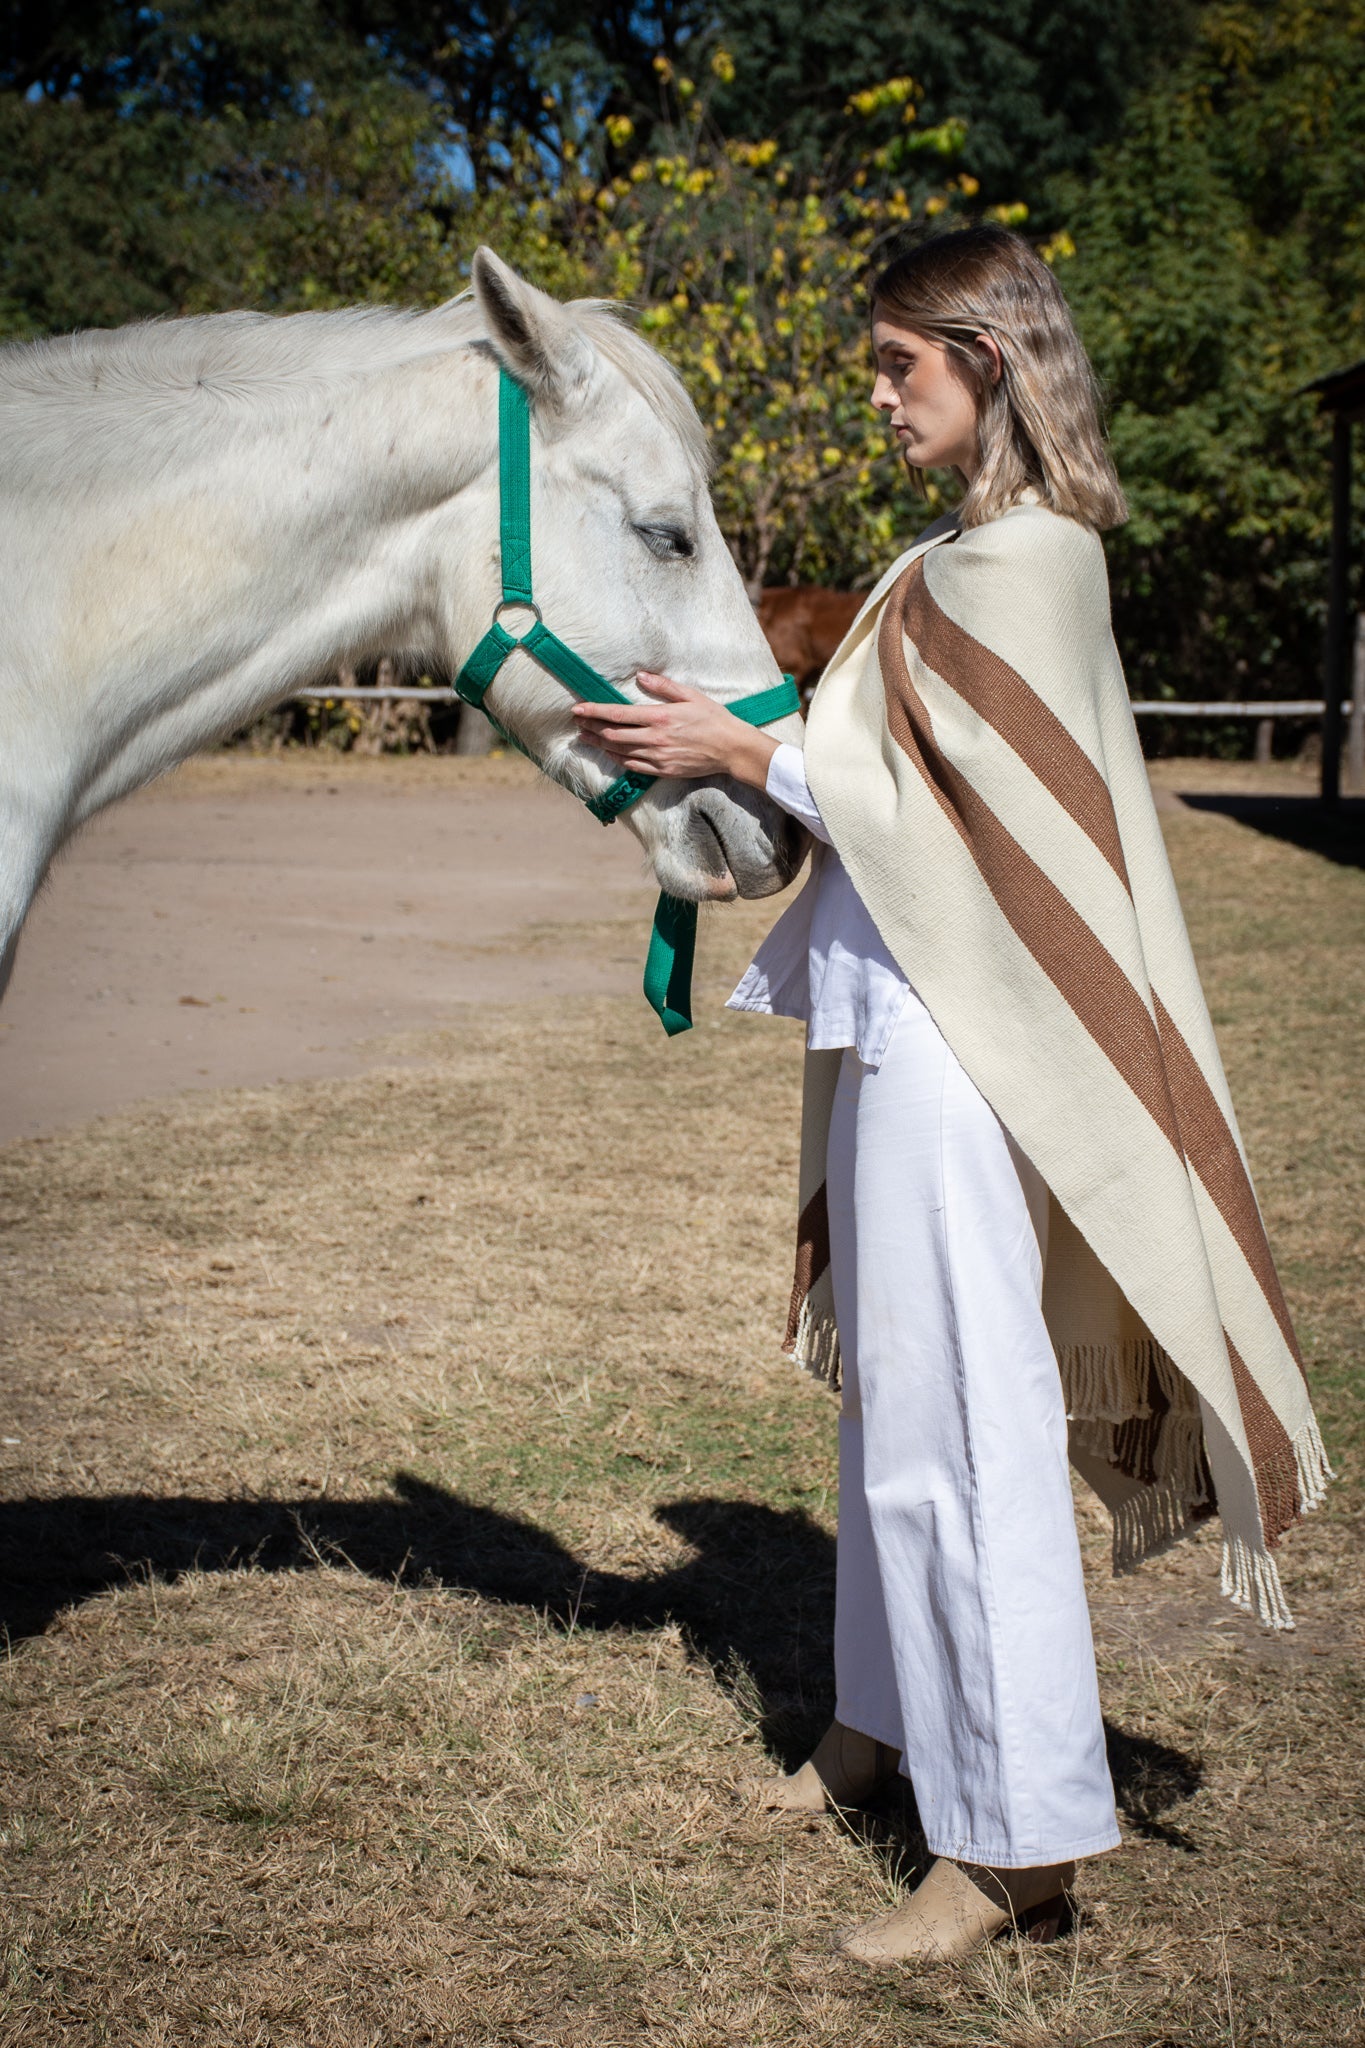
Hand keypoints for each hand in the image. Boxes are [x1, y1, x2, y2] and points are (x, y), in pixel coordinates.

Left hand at [571, 671, 779, 788]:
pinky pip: (633, 767)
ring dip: (599, 745)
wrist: (731, 749)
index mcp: (659, 717)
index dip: (594, 712)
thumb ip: (663, 686)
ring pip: (620, 752)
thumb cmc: (713, 719)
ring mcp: (657, 757)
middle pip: (612, 735)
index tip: (578, 710)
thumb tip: (641, 676)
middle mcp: (654, 739)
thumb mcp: (690, 695)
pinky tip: (610, 754)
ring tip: (585, 738)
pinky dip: (618, 760)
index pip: (617, 714)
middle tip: (577, 724)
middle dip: (591, 728)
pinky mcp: (663, 770)